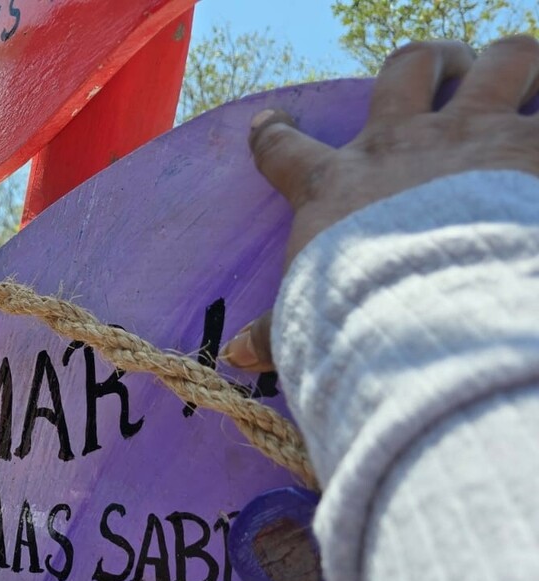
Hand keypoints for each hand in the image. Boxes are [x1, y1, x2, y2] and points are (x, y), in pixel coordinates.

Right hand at [221, 36, 538, 371]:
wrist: (434, 303)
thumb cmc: (358, 311)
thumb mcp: (306, 321)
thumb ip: (275, 332)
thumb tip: (236, 353)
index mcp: (335, 185)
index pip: (285, 151)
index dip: (273, 136)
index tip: (270, 124)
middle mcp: (401, 143)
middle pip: (408, 69)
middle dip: (428, 64)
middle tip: (441, 77)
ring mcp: (470, 135)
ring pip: (496, 60)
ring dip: (505, 64)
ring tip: (514, 78)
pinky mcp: (530, 145)